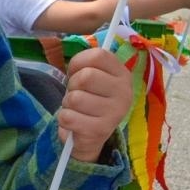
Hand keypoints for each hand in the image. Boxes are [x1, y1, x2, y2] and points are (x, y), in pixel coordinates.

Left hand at [59, 47, 132, 161]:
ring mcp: (115, 113)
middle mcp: (124, 93)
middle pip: (86, 76)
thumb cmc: (89, 98)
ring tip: (76, 109)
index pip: (98, 55)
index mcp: (123, 74)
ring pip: (75, 98)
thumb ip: (88, 64)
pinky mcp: (100, 131)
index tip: (77, 72)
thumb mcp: (92, 77)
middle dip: (72, 85)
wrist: (91, 134)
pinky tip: (74, 122)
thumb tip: (76, 63)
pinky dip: (64, 119)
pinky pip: (68, 117)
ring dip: (68, 104)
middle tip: (77, 94)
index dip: (78, 62)